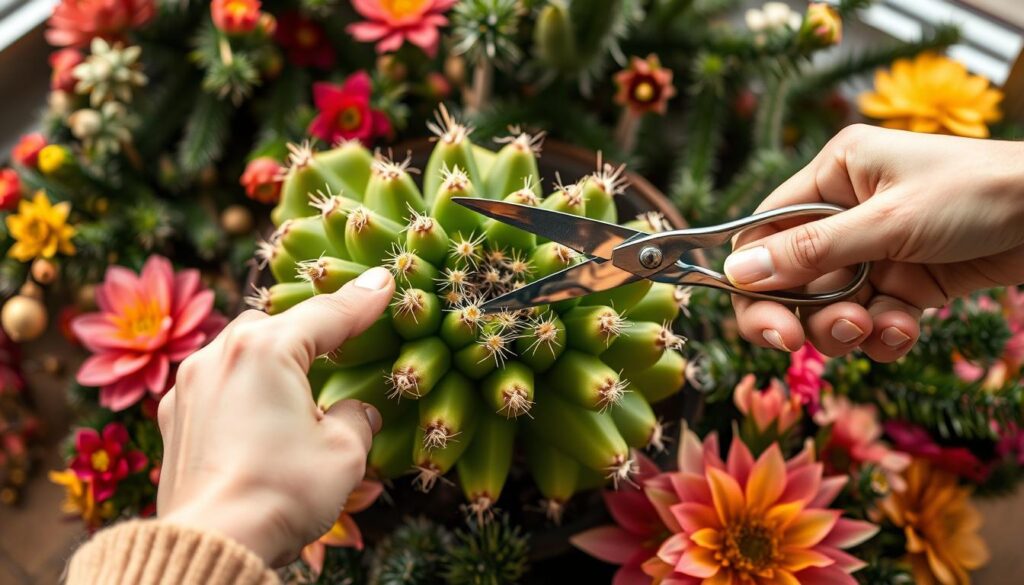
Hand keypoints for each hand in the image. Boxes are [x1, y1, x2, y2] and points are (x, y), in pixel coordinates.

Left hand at [156, 267, 395, 565]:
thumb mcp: (345, 453)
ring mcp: (189, 385)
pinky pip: (215, 383)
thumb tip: (357, 412)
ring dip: (272, 358)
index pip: (327, 314)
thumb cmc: (283, 493)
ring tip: (299, 382)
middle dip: (309, 329)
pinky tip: (258, 414)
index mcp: (265, 350)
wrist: (214, 544)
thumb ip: (356, 418)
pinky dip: (242, 387)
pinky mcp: (173, 418)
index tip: (384, 280)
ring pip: (240, 350)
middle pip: (276, 324)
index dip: (362, 299)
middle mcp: (219, 355)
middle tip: (342, 336)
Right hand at [724, 125, 1023, 360]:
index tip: (768, 326)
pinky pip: (871, 320)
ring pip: (829, 307)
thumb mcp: (889, 222)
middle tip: (798, 345)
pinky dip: (883, 334)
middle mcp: (846, 212)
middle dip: (800, 313)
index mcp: (834, 176)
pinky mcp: (906, 283)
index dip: (755, 281)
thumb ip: (812, 251)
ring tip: (877, 326)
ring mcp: (876, 250)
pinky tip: (906, 329)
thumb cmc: (979, 194)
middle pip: (789, 278)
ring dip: (845, 328)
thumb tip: (738, 272)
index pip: (765, 233)